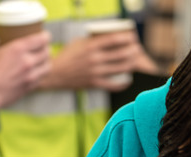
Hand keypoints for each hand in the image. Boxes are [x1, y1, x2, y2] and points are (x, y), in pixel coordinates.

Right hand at [0, 31, 51, 107]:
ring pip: (48, 65)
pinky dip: (41, 73)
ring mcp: (30, 76)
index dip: (45, 36)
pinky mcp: (29, 87)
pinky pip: (42, 78)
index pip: (41, 39)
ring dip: (46, 61)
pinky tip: (35, 71)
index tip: (43, 35)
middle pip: (47, 51)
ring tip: (41, 60)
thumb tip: (0, 42)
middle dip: (45, 47)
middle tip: (41, 47)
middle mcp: (27, 62)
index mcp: (18, 49)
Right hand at [40, 31, 160, 91]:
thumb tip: (111, 38)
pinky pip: (113, 84)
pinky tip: (127, 80)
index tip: (132, 37)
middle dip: (132, 51)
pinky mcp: (93, 83)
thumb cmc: (66, 57)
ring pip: (120, 68)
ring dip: (131, 64)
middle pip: (121, 54)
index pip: (114, 39)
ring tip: (134, 61)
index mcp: (90, 46)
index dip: (127, 38)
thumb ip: (93, 40)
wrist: (54, 74)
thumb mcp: (78, 43)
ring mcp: (95, 72)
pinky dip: (123, 83)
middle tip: (136, 49)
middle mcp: (94, 59)